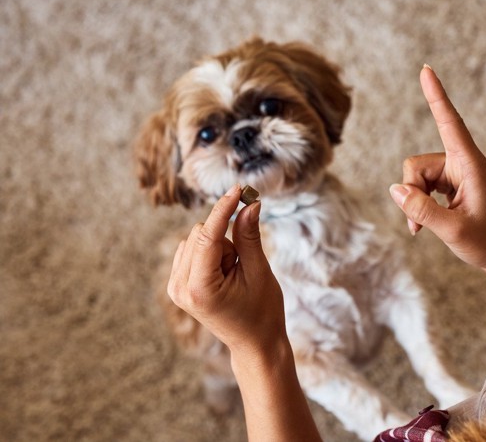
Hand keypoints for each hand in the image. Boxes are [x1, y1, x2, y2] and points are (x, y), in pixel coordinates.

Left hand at [167, 185, 285, 353]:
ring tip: (234, 275)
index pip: (207, 237)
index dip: (223, 209)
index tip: (238, 189)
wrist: (254, 343)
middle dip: (226, 240)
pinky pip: (192, 249)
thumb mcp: (259, 272)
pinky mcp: (177, 285)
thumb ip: (249, 236)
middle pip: (200, 233)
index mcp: (200, 289)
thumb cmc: (262, 311)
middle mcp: (180, 288)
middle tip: (244, 265)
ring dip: (220, 249)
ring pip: (196, 239)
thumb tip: (249, 203)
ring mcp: (175, 287)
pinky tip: (223, 275)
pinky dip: (210, 254)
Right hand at [389, 65, 485, 272]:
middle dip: (411, 191)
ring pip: (415, 177)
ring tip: (421, 228)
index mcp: (471, 165)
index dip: (436, 96)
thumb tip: (395, 190)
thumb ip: (422, 210)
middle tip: (418, 223)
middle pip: (416, 164)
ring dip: (413, 202)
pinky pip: (420, 187)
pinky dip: (417, 206)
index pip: (450, 123)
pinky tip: (422, 227)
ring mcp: (455, 174)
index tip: (427, 69)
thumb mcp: (453, 230)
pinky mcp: (449, 185)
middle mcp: (462, 163)